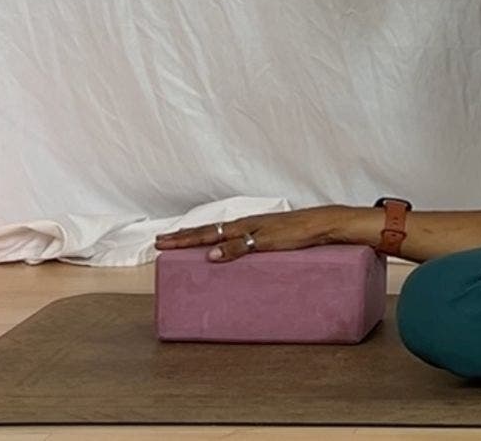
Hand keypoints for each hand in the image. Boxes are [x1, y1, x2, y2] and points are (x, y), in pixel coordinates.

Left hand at [154, 206, 364, 262]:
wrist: (321, 223)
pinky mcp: (267, 240)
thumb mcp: (268, 242)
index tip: (166, 241)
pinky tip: (212, 255)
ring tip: (172, 245)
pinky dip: (227, 250)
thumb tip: (218, 258)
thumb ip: (247, 250)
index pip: (209, 230)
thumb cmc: (297, 233)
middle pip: (206, 231)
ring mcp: (254, 231)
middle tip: (158, 243)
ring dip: (193, 239)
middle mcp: (244, 225)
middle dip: (181, 237)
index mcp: (244, 225)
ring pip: (217, 234)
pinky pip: (242, 245)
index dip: (186, 236)